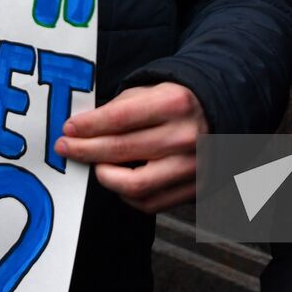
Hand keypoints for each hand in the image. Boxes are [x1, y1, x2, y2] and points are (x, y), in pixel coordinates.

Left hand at [54, 83, 207, 213]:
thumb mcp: (153, 89)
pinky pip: (150, 202)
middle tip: (66, 147)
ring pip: (134, 185)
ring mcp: (192, 167)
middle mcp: (185, 137)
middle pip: (121, 150)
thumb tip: (82, 129)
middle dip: (85, 150)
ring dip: (105, 176)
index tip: (68, 129)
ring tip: (95, 165)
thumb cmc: (180, 101)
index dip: (88, 126)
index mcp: (175, 103)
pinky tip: (119, 179)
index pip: (119, 118)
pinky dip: (127, 194)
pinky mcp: (195, 189)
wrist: (225, 114)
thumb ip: (120, 107)